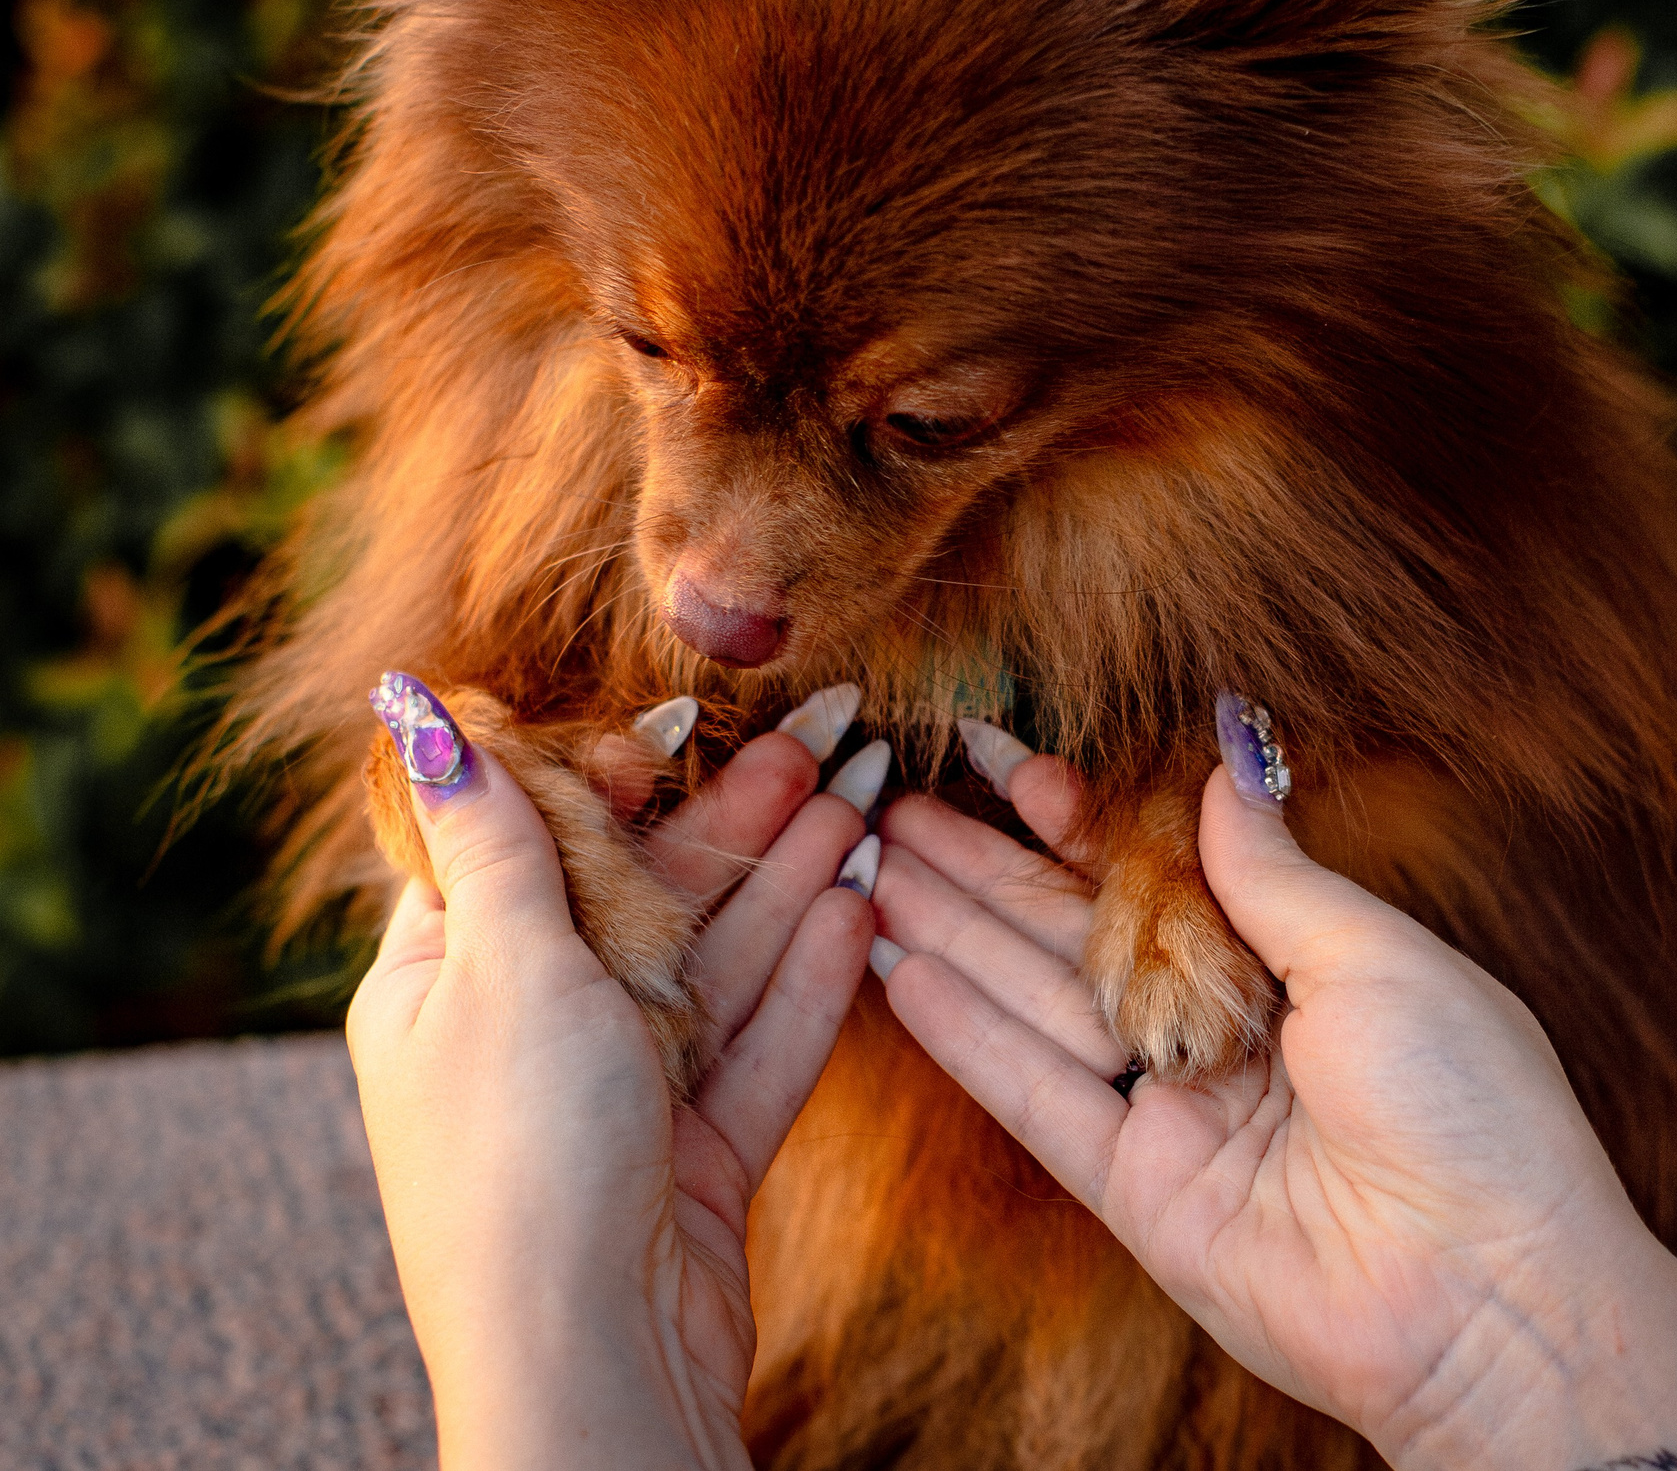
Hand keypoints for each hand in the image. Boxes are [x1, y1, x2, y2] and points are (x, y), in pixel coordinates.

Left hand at [347, 723, 872, 1470]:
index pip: (523, 846)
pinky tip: (859, 912)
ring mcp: (614, 1097)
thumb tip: (413, 711)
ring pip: (713, 964)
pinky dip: (804, 981)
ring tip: (866, 799)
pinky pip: (753, 1047)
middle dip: (734, 816)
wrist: (588, 1362)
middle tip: (828, 734)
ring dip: (788, 880)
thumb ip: (493, 838)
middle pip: (639, 896)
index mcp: (443, 981)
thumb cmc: (520, 1162)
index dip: (604, 779)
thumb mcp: (503, 971)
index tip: (677, 727)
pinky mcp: (690, 1157)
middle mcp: (527, 1031)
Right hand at [871, 747, 1676, 1470]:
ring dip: (953, 934)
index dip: (1079, 818)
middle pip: (1080, 933)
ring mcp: (1176, 1111)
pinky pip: (1037, 1098)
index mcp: (1294, 962)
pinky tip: (898, 968)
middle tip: (894, 804)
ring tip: (866, 866)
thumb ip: (1275, 869)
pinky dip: (967, 1036)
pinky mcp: (1138, 1190)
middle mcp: (1225, 1030)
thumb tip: (1230, 755)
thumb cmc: (1471, 1110)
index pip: (1159, 873)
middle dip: (987, 867)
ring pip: (1039, 1003)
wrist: (1486, 1295)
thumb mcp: (1378, 956)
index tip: (1002, 757)